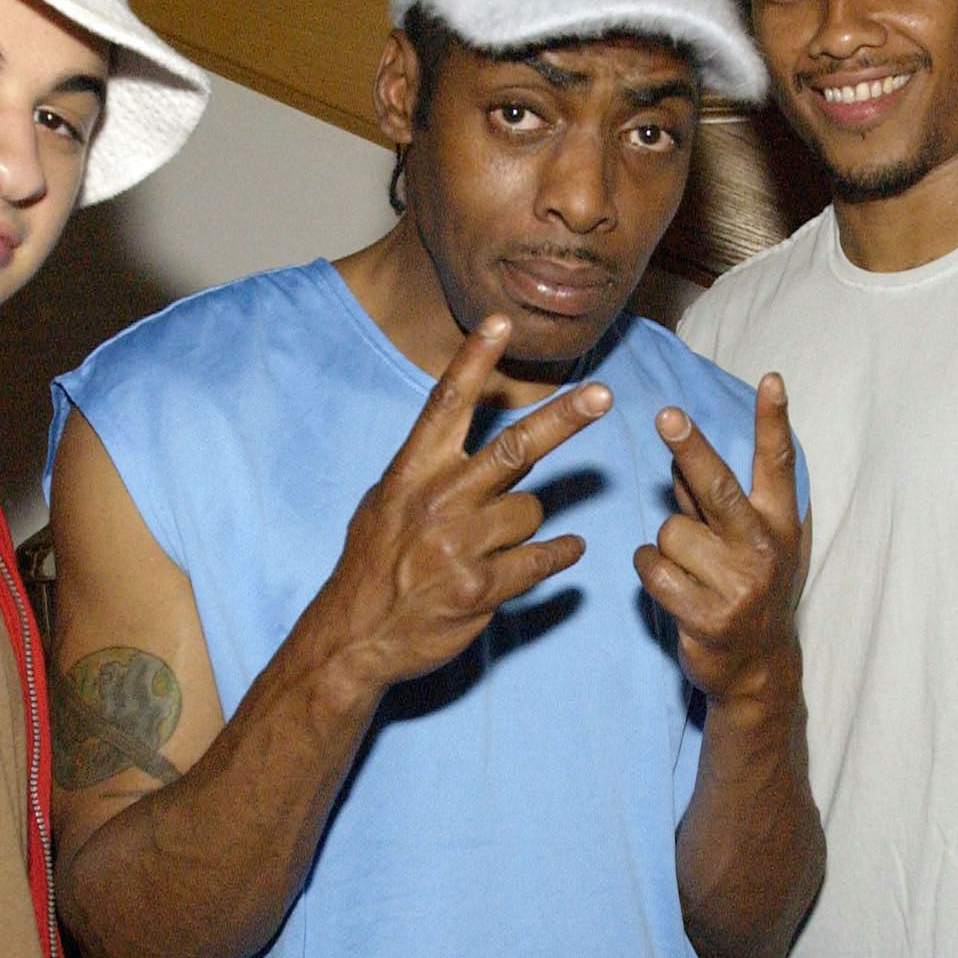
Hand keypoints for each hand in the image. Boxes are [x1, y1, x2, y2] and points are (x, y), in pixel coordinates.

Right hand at [309, 315, 608, 690]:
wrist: (355, 636)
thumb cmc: (374, 562)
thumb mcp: (387, 501)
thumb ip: (431, 467)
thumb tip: (477, 434)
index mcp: (411, 472)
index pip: (446, 404)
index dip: (473, 360)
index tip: (500, 320)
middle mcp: (438, 500)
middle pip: (515, 448)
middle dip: (564, 418)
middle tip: (602, 396)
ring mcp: (460, 545)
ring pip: (531, 511)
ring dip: (525, 524)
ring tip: (493, 543)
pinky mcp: (480, 587)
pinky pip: (541, 559)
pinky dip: (558, 555)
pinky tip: (566, 552)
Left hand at [633, 374, 802, 704]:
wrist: (758, 667)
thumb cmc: (747, 587)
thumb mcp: (747, 540)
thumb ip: (715, 500)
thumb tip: (681, 455)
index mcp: (779, 523)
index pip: (777, 464)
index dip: (774, 421)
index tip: (771, 380)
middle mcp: (764, 549)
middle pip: (719, 488)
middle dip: (691, 449)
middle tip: (666, 416)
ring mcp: (738, 584)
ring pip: (670, 532)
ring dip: (665, 544)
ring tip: (686, 567)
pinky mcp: (707, 616)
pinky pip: (654, 570)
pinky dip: (650, 570)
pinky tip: (669, 584)